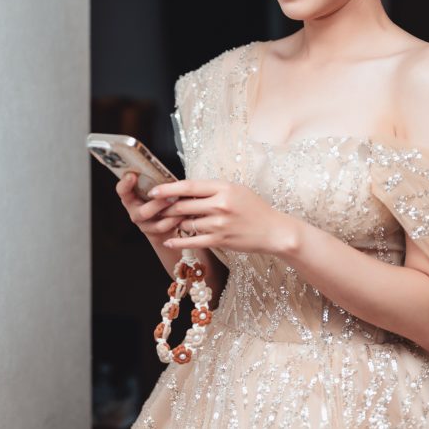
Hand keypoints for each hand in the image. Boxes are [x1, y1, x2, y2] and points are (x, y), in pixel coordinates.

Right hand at [115, 172, 184, 240]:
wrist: (166, 225)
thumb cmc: (161, 201)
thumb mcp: (156, 190)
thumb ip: (157, 182)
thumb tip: (166, 169)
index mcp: (131, 196)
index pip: (122, 190)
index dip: (125, 183)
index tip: (132, 175)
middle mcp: (134, 210)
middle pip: (140, 209)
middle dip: (156, 203)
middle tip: (169, 196)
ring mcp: (142, 223)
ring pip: (153, 219)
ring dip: (166, 210)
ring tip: (178, 202)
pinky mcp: (152, 232)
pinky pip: (162, 226)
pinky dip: (173, 220)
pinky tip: (183, 213)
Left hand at [149, 179, 296, 254]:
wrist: (274, 231)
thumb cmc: (254, 208)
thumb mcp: (236, 190)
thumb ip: (212, 189)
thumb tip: (186, 190)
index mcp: (224, 188)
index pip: (189, 186)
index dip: (168, 188)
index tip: (154, 191)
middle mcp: (220, 205)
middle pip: (183, 205)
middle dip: (167, 208)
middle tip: (156, 209)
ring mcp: (220, 224)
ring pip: (187, 223)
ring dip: (176, 224)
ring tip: (169, 222)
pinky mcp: (221, 240)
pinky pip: (193, 241)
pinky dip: (179, 241)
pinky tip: (169, 240)